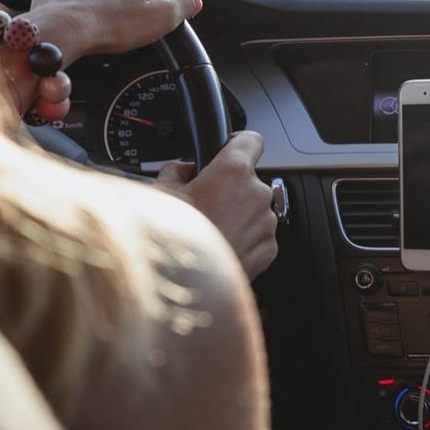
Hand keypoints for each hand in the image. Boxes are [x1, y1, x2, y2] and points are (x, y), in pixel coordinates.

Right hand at [157, 132, 278, 279]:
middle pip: (248, 179)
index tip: (227, 150)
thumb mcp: (160, 194)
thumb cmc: (172, 241)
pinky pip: (257, 234)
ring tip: (208, 230)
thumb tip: (182, 169)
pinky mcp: (268, 250)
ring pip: (253, 209)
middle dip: (228, 188)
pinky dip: (242, 238)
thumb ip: (175, 171)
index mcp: (233, 172)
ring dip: (236, 214)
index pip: (251, 139)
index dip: (237, 143)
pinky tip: (218, 246)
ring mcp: (266, 223)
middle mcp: (257, 194)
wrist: (184, 289)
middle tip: (202, 203)